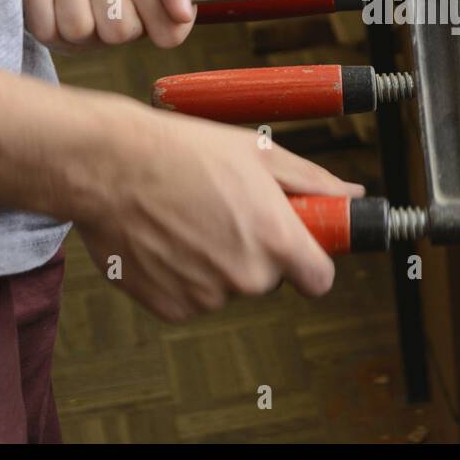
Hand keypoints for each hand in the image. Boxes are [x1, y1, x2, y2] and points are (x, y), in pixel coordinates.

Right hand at [76, 99, 364, 320]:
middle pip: (268, 278)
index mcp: (276, 239)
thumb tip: (350, 194)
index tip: (300, 247)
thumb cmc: (182, 151)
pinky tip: (167, 238)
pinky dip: (183, 274)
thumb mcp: (258, 153)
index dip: (311, 261)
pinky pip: (192, 296)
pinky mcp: (171, 308)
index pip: (320, 280)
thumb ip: (311, 181)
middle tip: (226, 211)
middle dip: (256, 251)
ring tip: (188, 217)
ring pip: (227, 286)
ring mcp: (207, 296)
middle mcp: (246, 276)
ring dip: (216, 261)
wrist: (109, 166)